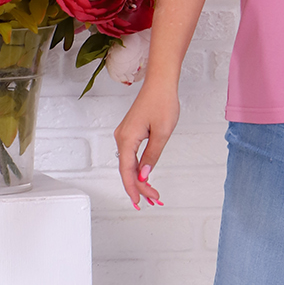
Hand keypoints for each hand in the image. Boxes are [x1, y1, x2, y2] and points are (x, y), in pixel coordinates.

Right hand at [113, 81, 179, 209]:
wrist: (160, 83)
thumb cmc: (162, 102)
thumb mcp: (162, 133)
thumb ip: (152, 156)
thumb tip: (144, 174)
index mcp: (127, 138)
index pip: (127, 170)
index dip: (134, 188)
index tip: (140, 201)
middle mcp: (122, 137)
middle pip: (127, 169)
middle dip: (139, 186)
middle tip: (153, 199)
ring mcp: (125, 135)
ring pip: (129, 163)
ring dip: (139, 179)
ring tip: (151, 193)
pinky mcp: (130, 132)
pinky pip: (131, 155)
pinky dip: (138, 167)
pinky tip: (145, 176)